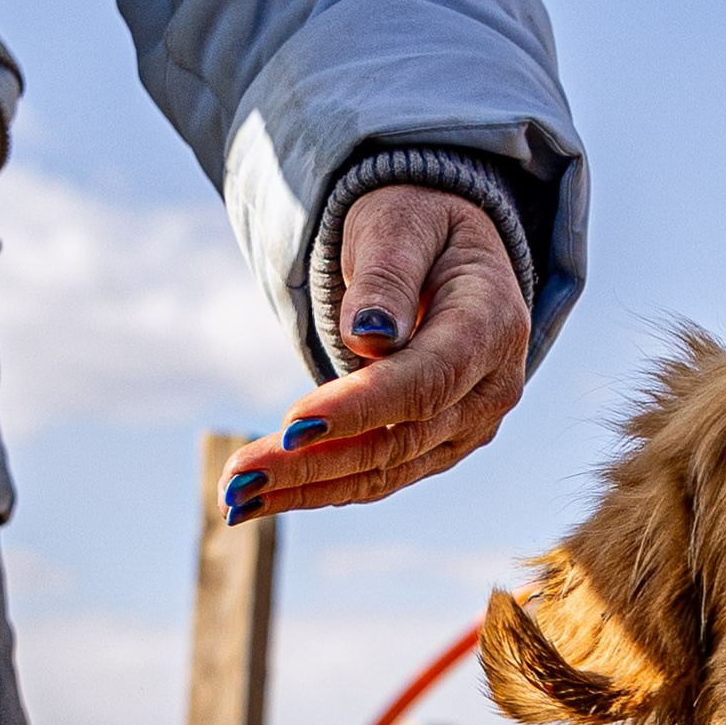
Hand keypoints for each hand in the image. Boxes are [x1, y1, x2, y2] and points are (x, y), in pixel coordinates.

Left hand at [224, 185, 530, 519]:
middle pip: (397, 442)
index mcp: (492, 326)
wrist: (449, 249)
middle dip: (311, 463)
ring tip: (233, 500)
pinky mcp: (439, 448)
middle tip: (235, 481)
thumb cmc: (418, 224)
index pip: (426, 381)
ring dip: (305, 489)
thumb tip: (367, 337)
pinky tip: (262, 499)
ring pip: (384, 472)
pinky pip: (379, 476)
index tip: (292, 425)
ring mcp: (468, 428)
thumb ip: (387, 275)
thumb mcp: (399, 225)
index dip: (360, 408)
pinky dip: (320, 489)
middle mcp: (491, 391)